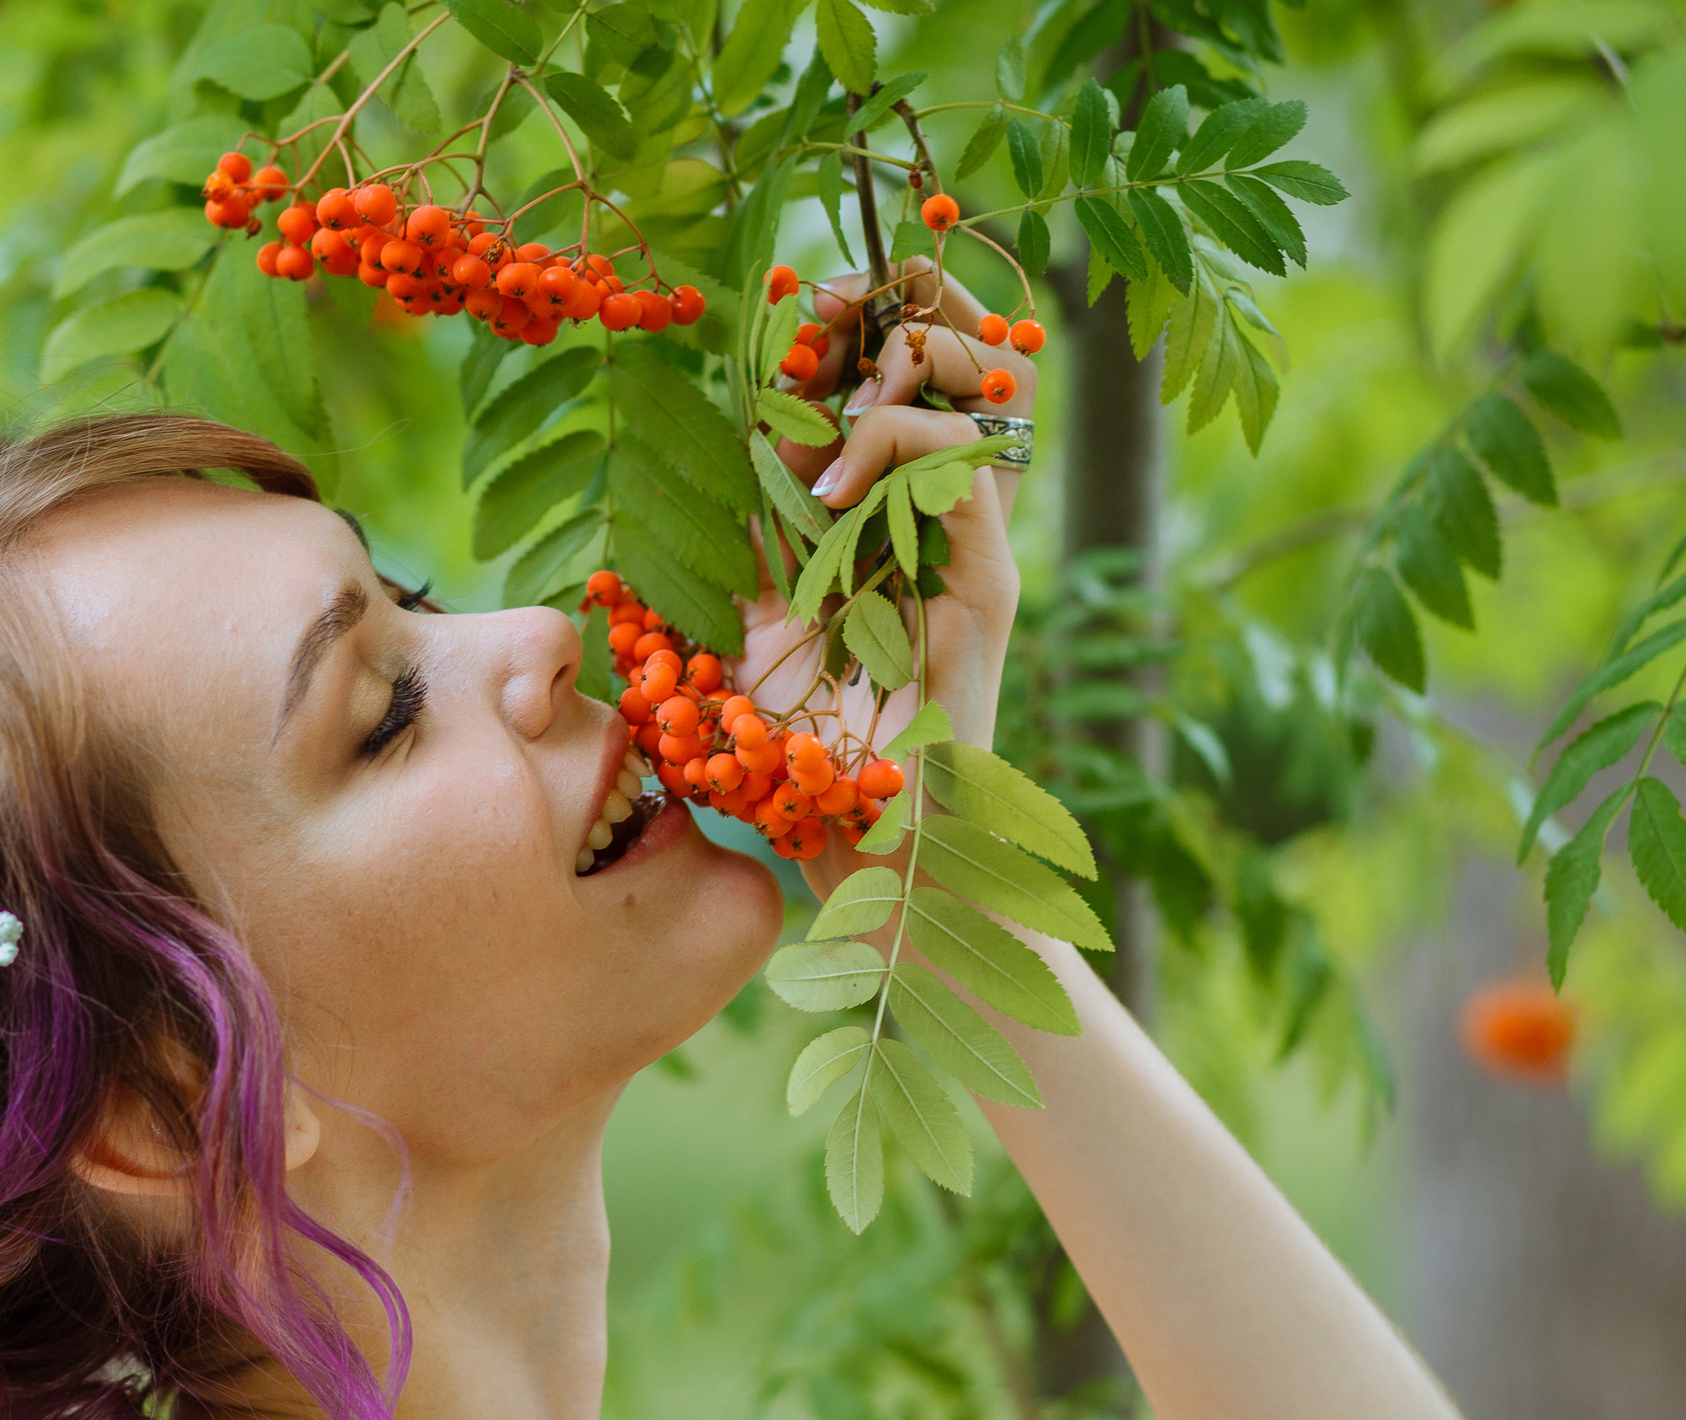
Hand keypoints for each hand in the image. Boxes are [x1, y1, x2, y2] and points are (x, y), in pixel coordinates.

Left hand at [730, 260, 1036, 896]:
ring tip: (833, 394)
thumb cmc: (793, 757)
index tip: (796, 299)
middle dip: (904, 302)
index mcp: (891, 513)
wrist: (860, 854)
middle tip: (829, 304)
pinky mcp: (987, 586)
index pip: (911, 370)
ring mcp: (974, 548)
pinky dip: (897, 447)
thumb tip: (696, 453)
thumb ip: (733, 537)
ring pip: (989, 390)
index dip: (865, 313)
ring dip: (906, 361)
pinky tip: (830, 482)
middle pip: (974, 354)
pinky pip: (962, 472)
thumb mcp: (737, 616)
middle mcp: (945, 517)